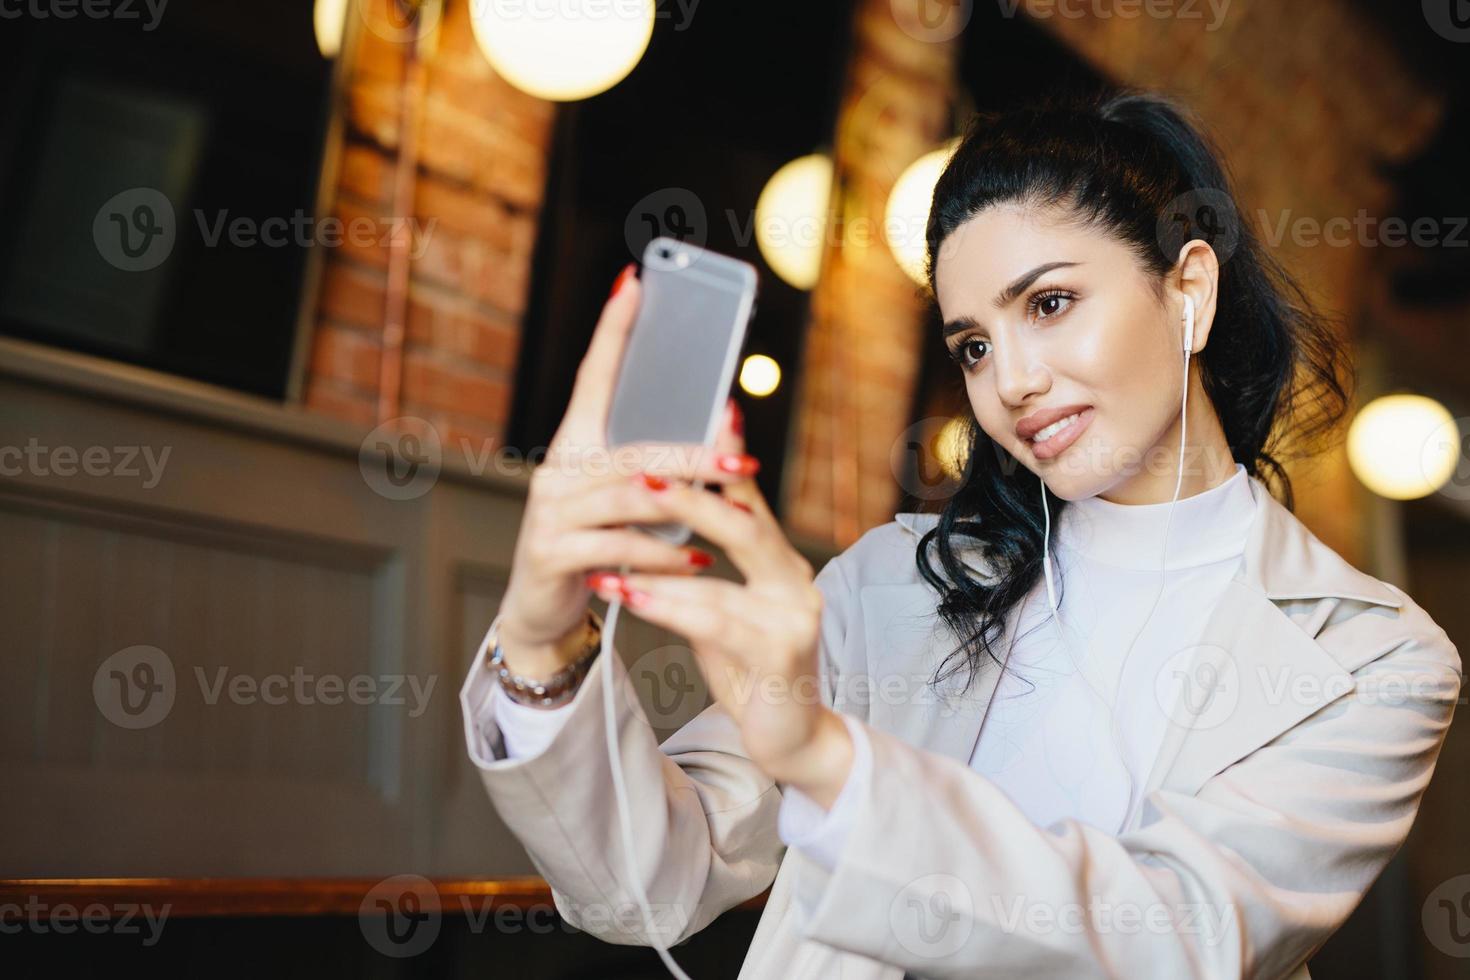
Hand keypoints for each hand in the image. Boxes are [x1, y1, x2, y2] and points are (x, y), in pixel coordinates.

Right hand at [496, 264, 758, 678]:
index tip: (634, 282)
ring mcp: (551, 510)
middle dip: (693, 452)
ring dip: (686, 506)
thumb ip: (650, 467)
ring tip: (731, 513)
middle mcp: (558, 469)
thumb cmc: (591, 545)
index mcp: (576, 445)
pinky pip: (619, 547)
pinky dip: (662, 555)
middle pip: (633, 448)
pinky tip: (694, 562)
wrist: (541, 609)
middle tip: (742, 456)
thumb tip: (716, 428)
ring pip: (629, 496)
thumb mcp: (620, 500)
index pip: (595, 376)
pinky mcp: (550, 551)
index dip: (614, 330)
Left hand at [584, 400, 853, 803]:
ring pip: (722, 578)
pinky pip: (715, 622)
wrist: (791, 741)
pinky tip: (631, 597)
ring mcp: (794, 619)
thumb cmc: (752, 673)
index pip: (751, 502)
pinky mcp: (781, 656)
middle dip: (691, 499)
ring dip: (659, 566)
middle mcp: (796, 583)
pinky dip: (667, 606)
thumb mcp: (723, 614)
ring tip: (610, 556)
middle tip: (641, 478)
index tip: (709, 411)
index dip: (729, 459)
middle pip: (744, 526)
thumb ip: (702, 577)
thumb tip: (659, 538)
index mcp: (782, 565)